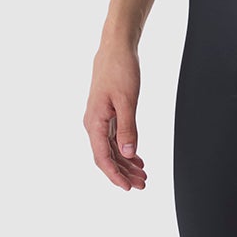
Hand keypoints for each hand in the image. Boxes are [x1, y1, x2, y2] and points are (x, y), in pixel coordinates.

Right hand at [86, 39, 146, 190]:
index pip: (103, 157)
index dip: (115, 175)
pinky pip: (113, 138)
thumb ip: (128, 129)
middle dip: (124, 173)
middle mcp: (94, 124)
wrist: (115, 48)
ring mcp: (99, 119)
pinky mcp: (106, 114)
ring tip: (142, 174)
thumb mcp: (127, 100)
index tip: (128, 188)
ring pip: (111, 149)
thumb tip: (127, 154)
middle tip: (142, 184)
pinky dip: (125, 150)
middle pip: (107, 157)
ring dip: (126, 163)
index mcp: (95, 122)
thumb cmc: (120, 70)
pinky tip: (136, 157)